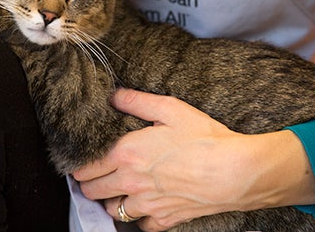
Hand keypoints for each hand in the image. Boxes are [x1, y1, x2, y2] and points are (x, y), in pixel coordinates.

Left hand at [72, 89, 314, 231]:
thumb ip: (137, 101)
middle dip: (88, 184)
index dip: (80, 165)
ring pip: (113, 209)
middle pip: (93, 190)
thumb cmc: (204, 138)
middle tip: (92, 177)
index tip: (80, 163)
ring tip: (115, 191)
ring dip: (110, 201)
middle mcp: (131, 181)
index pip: (87, 166)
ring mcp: (147, 203)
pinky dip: (138, 218)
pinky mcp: (165, 218)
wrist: (234, 171)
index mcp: (126, 153)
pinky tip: (143, 207)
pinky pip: (141, 224)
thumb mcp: (170, 109)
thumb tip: (114, 96)